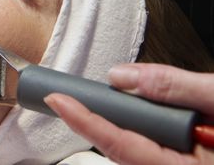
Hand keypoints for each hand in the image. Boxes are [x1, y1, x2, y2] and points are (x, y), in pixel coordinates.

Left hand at [44, 63, 213, 164]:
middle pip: (125, 153)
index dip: (86, 121)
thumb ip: (174, 86)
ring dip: (120, 129)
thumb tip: (121, 75)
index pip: (123, 145)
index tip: (57, 99)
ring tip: (103, 105)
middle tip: (70, 98)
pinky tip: (144, 118)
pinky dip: (140, 135)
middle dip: (99, 125)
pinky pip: (152, 156)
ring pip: (136, 156)